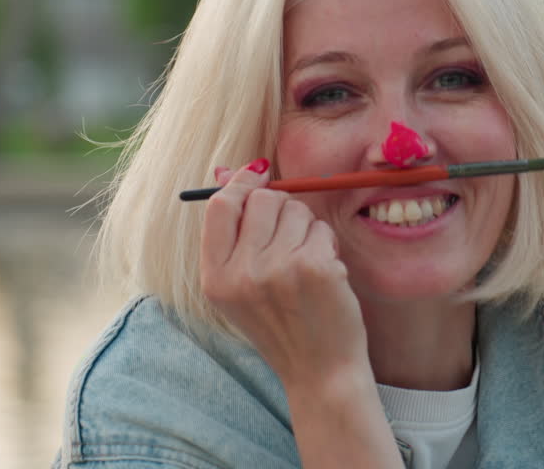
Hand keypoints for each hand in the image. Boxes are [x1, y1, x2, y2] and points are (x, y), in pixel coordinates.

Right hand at [200, 160, 370, 388]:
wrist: (319, 372)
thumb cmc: (282, 324)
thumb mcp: (240, 286)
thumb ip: (232, 234)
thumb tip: (227, 172)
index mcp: (215, 278)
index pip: (220, 207)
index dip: (241, 184)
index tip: (258, 174)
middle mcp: (242, 273)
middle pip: (261, 200)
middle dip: (282, 208)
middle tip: (290, 237)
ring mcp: (278, 270)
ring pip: (296, 210)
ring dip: (307, 228)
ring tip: (306, 263)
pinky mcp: (314, 268)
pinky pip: (322, 229)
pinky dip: (327, 245)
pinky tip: (325, 275)